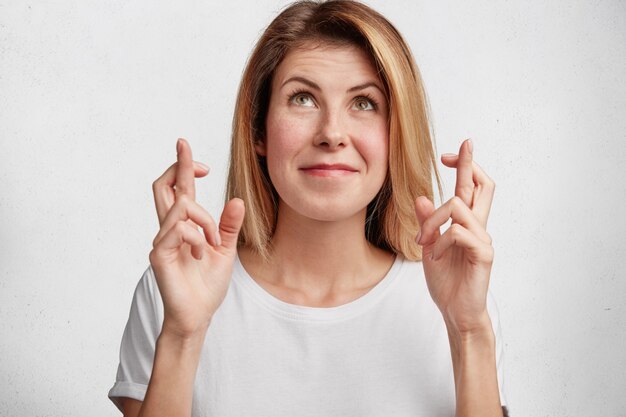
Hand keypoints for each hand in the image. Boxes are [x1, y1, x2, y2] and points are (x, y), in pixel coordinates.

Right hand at [149, 138, 244, 338]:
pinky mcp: (159, 254)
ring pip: (181, 205)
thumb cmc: (207, 285)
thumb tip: (237, 200)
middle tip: (202, 166)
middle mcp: (169, 229)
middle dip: (179, 167)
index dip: (183, 166)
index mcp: (184, 226)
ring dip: (206, 220)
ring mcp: (162, 240)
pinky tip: (200, 253)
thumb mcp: (225, 251)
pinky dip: (197, 237)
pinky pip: (179, 229)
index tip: (189, 150)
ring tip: (213, 243)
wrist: (198, 315)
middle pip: (163, 186)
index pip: (179, 189)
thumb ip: (228, 226)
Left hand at [414, 139, 494, 334]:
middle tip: (452, 152)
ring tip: (424, 243)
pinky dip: (440, 242)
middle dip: (468, 164)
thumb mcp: (430, 248)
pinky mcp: (483, 253)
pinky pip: (456, 232)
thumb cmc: (447, 282)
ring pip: (458, 206)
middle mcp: (479, 227)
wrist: (455, 312)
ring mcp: (483, 239)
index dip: (467, 166)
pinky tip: (436, 257)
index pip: (472, 188)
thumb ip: (428, 224)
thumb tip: (421, 197)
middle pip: (483, 185)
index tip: (455, 150)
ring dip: (433, 220)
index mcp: (467, 225)